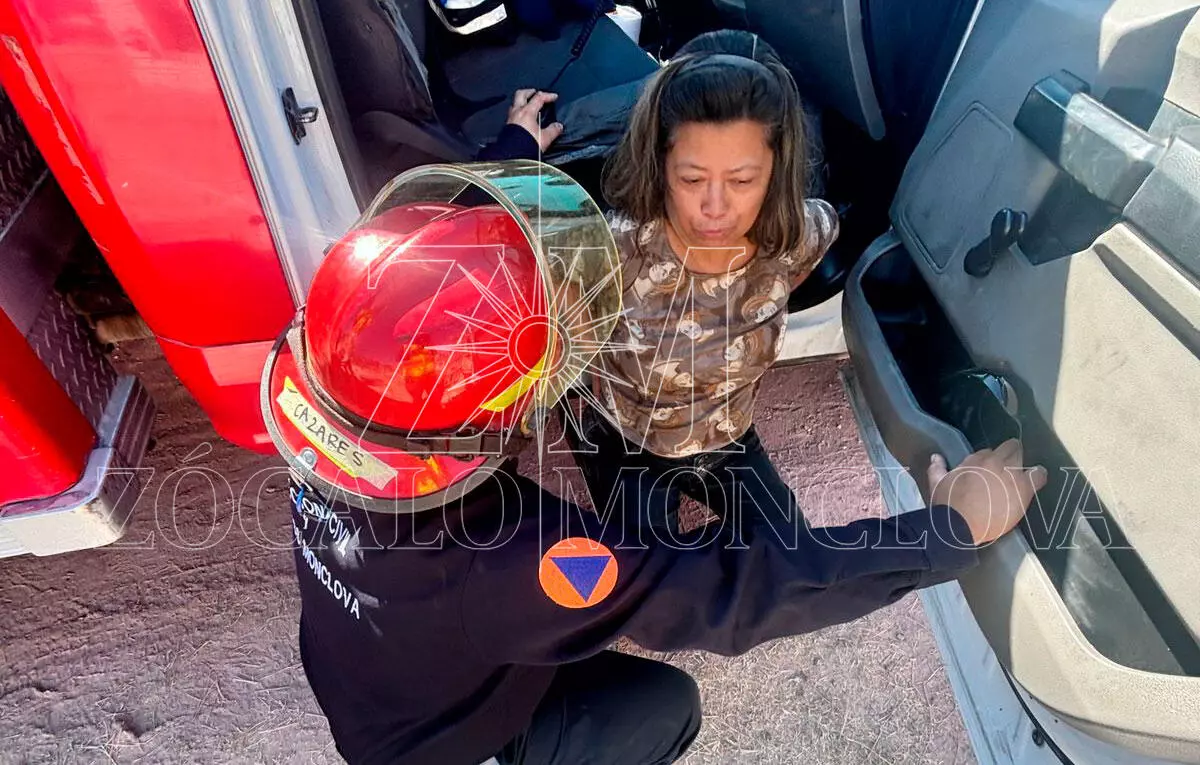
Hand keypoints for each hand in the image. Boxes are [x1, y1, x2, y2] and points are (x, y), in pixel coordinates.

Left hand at [507, 89, 563, 151]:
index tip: (554, 97)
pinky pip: (512, 114)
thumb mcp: (545, 138)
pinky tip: (521, 118)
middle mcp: (517, 112)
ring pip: (514, 103)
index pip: (538, 98)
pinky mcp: (507, 127)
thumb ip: (553, 130)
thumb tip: (558, 126)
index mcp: (527, 112)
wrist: (512, 156)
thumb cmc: (527, 145)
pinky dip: (518, 112)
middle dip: (529, 92)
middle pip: (521, 94)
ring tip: (527, 104)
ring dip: (521, 101)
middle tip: (535, 93)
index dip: (548, 95)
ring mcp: (510, 119)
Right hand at [927, 439, 1047, 545]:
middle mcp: (995, 463)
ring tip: (1026, 471)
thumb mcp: (937, 483)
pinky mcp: (1024, 490)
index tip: (989, 468)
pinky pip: (1038, 476)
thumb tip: (935, 457)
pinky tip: (1038, 475)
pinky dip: (1039, 474)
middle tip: (1009, 464)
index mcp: (976, 460)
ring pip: (1023, 459)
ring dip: (1022, 463)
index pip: (989, 451)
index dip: (989, 459)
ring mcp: (1011, 475)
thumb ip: (937, 468)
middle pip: (1009, 449)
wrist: (959, 526)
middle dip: (1009, 453)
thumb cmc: (947, 505)